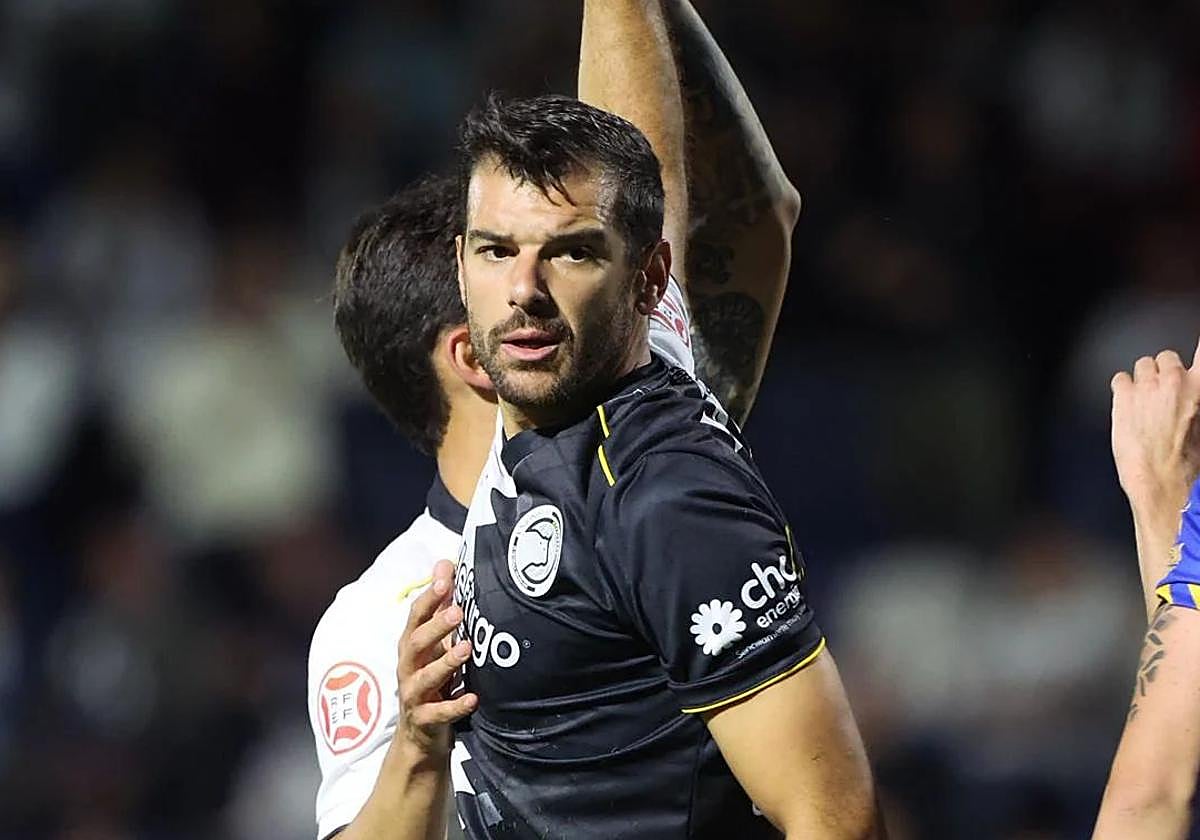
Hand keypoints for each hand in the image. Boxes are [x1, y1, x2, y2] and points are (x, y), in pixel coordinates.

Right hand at [395, 559, 476, 760]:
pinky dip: (454, 706)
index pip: (416, 616)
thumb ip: (441, 605)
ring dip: (444, 662)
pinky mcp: (424, 721)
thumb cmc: (431, 680)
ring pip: (423, 677)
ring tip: (467, 649)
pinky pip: (437, 713)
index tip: (446, 577)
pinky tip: (472, 698)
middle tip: (458, 611)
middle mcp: (408, 668)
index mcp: (412, 646)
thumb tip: (446, 563)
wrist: (420, 737)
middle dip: (435, 626)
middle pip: (415, 643)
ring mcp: (414, 696)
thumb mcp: (435, 643)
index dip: (429, 597)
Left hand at [1111, 340, 1199, 510]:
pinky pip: (1120, 378)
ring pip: (1142, 364)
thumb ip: (1193, 400)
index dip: (1196, 349)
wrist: (1160, 477)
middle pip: (1166, 357)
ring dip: (1142, 380)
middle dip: (1162, 372)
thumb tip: (1187, 400)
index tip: (1191, 355)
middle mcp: (1175, 380)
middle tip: (1161, 394)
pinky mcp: (1123, 394)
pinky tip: (1126, 404)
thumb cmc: (1184, 461)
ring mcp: (1146, 386)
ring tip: (1143, 401)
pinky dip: (1122, 389)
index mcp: (1199, 387)